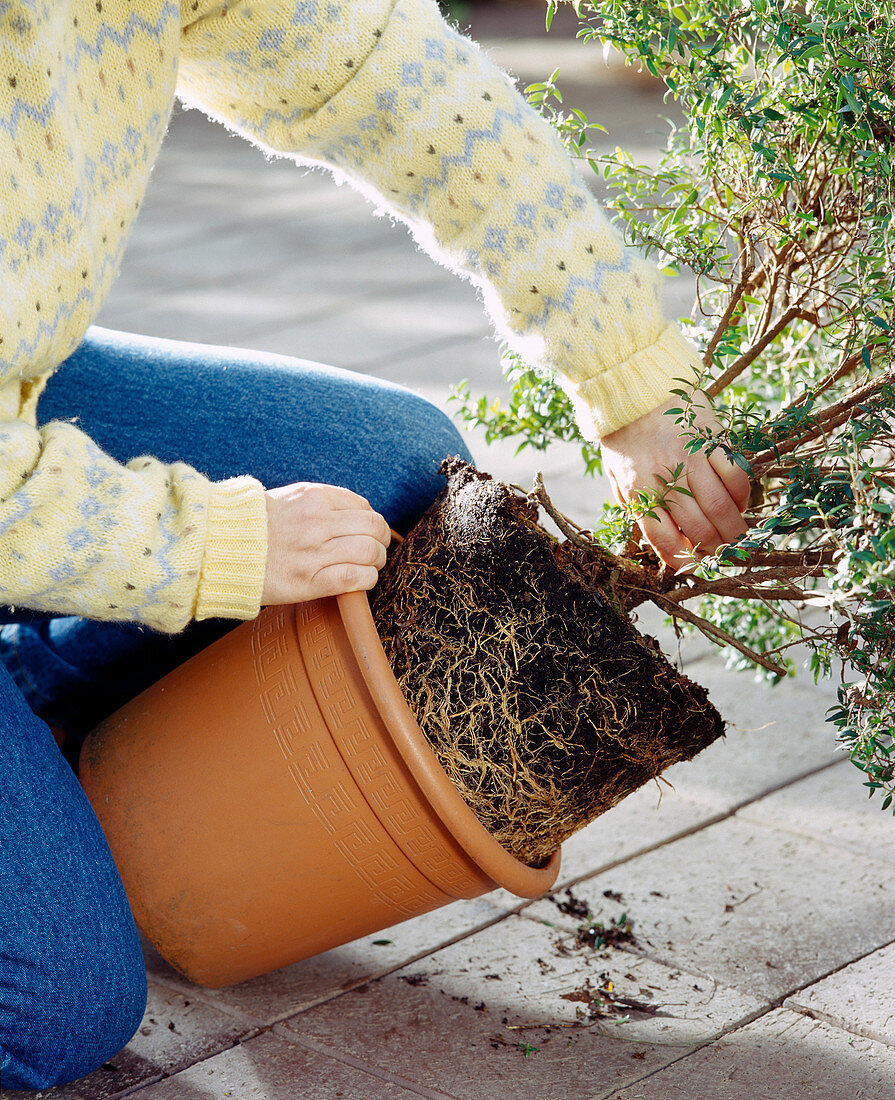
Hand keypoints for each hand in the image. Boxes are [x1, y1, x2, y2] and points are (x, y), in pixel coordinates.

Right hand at [261, 482, 390, 603]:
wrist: (217, 549)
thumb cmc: (253, 526)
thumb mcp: (288, 498)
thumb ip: (321, 502)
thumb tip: (355, 513)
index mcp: (314, 497)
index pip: (363, 506)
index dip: (371, 521)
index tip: (367, 532)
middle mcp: (317, 522)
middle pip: (374, 528)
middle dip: (381, 540)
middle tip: (376, 550)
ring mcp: (314, 552)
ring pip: (370, 552)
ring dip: (378, 561)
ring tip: (371, 566)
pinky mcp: (309, 581)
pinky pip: (356, 578)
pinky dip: (367, 579)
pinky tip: (361, 579)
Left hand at [600, 391, 749, 568]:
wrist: (633, 384)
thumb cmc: (622, 432)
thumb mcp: (615, 471)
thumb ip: (632, 501)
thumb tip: (652, 534)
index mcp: (638, 488)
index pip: (661, 536)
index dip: (679, 558)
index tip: (690, 566)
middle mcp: (666, 476)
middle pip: (698, 527)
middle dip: (713, 549)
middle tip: (723, 556)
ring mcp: (691, 458)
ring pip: (721, 507)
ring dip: (733, 529)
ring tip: (738, 540)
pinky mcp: (712, 439)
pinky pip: (735, 475)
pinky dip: (742, 495)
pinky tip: (740, 504)